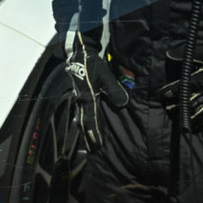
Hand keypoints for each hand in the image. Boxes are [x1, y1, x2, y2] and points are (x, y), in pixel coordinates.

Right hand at [63, 32, 126, 150]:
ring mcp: (79, 97)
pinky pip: (82, 111)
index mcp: (87, 97)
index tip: (98, 145)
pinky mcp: (81, 93)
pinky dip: (85, 120)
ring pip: (82, 118)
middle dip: (89, 136)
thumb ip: (114, 89)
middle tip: (92, 150)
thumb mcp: (105, 74)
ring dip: (86, 130)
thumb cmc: (92, 63)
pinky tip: (87, 123)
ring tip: (89, 141)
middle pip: (84, 122)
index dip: (95, 133)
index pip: (92, 119)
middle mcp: (82, 100)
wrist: (79, 53)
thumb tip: (123, 103)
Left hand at [160, 38, 202, 132]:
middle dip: (174, 110)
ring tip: (181, 122)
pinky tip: (202, 133)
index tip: (163, 95)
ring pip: (196, 117)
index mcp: (197, 81)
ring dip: (187, 120)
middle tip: (169, 110)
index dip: (167, 94)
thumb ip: (188, 53)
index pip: (176, 90)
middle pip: (183, 107)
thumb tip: (170, 54)